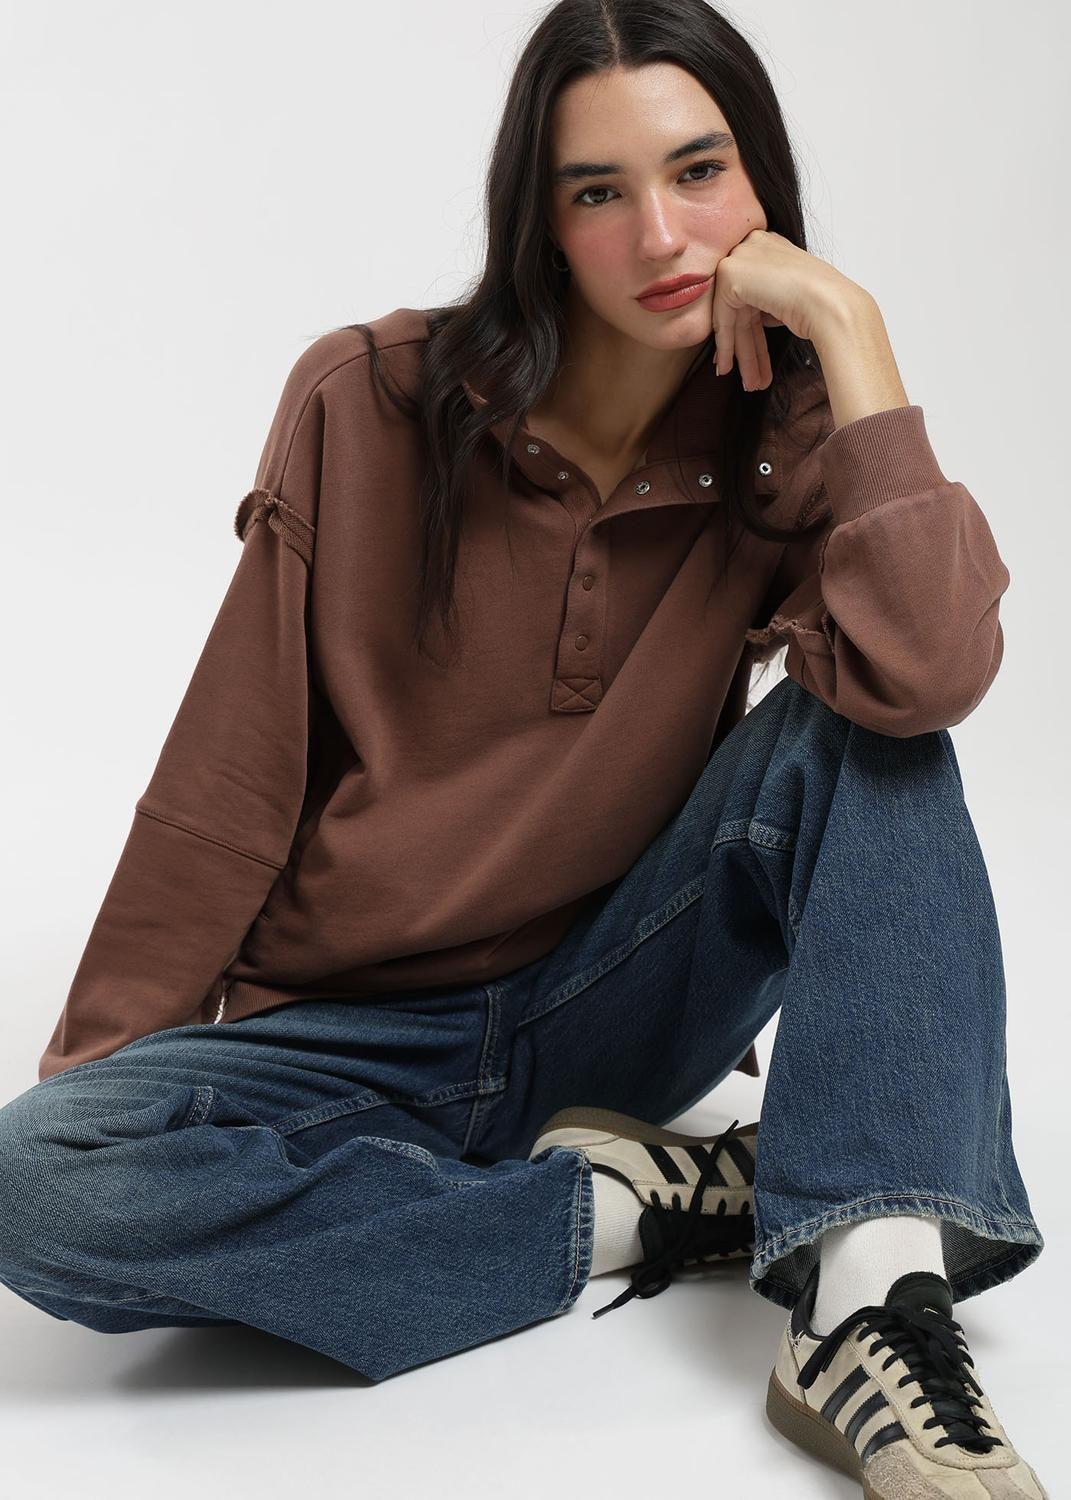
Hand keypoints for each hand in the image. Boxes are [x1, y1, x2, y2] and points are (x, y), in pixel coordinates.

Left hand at [711, 228, 867, 390]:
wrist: (831, 305)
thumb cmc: (823, 304)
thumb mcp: (788, 297)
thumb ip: (765, 301)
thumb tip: (751, 319)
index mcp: (770, 244)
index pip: (753, 291)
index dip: (750, 328)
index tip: (752, 356)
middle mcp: (753, 244)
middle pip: (743, 305)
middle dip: (747, 345)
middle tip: (750, 375)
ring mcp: (740, 255)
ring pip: (732, 314)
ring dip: (740, 353)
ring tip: (747, 382)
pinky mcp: (730, 273)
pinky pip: (722, 317)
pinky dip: (725, 345)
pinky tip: (727, 368)